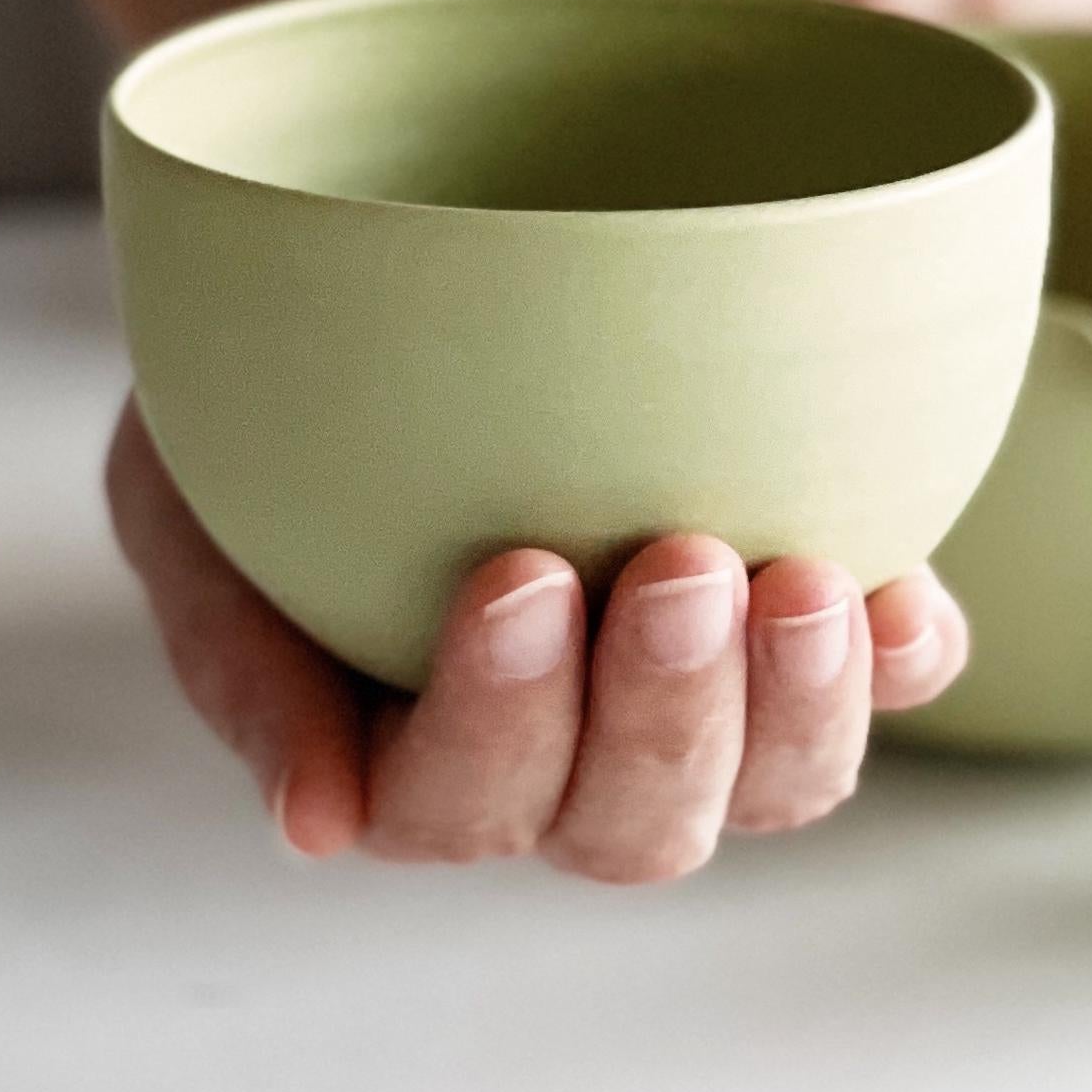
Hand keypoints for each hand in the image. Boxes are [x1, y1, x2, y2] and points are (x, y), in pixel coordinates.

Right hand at [105, 400, 969, 878]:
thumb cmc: (258, 409)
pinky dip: (905, 655)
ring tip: (798, 581)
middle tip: (677, 563)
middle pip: (632, 823)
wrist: (380, 266)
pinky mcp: (803, 615)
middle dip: (663, 712)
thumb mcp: (185, 503)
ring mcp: (696, 697)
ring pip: (771, 782)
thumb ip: (230, 649)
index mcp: (407, 752)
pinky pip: (886, 679)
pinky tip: (905, 600)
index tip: (518, 573)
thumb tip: (315, 825)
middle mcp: (566, 757)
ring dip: (793, 705)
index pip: (458, 801)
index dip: (500, 719)